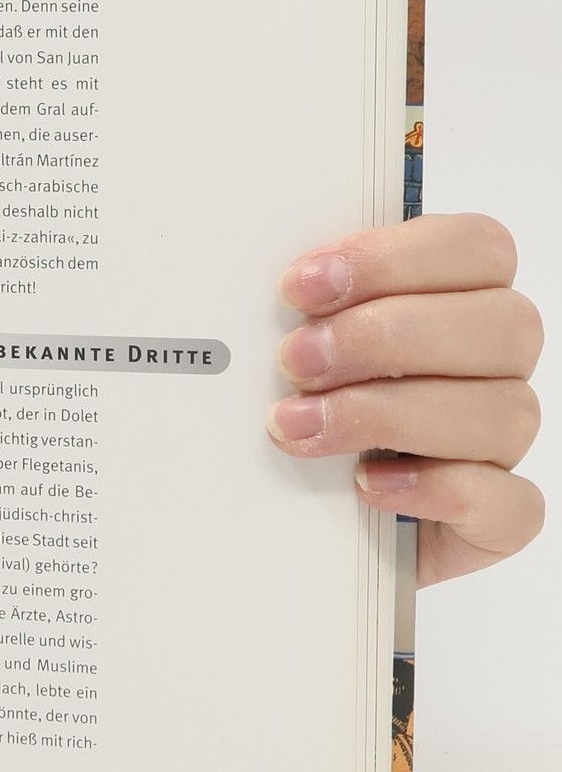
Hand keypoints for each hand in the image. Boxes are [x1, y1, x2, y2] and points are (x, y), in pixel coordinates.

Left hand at [269, 213, 542, 584]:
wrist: (289, 523)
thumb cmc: (297, 409)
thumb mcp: (290, 348)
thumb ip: (304, 308)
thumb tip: (263, 285)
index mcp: (460, 300)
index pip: (478, 248)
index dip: (392, 259)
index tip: (299, 286)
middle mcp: (494, 367)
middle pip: (504, 325)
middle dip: (385, 336)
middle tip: (295, 360)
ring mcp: (500, 445)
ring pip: (506, 412)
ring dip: (389, 413)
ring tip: (299, 426)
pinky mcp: (496, 521)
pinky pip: (509, 503)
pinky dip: (437, 489)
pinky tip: (366, 483)